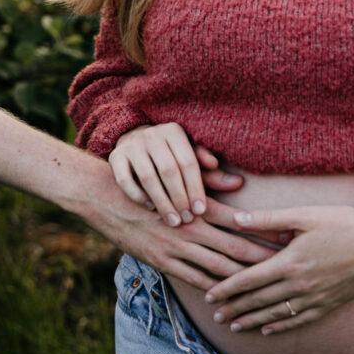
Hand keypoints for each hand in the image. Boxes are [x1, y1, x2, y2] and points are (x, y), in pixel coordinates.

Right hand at [86, 178, 281, 290]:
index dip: (265, 230)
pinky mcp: (162, 262)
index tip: (289, 237)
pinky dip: (214, 291)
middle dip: (264, 260)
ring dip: (244, 281)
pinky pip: (194, 281)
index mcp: (197, 206)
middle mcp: (190, 227)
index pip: (239, 221)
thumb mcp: (176, 181)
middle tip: (290, 269)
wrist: (105, 198)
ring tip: (268, 290)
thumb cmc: (148, 185)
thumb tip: (238, 182)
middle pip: (235, 248)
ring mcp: (176, 248)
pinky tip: (231, 300)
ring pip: (218, 269)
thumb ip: (207, 184)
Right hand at [109, 123, 240, 225]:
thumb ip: (211, 173)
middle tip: (187, 220)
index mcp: (174, 131)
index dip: (196, 188)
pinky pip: (125, 180)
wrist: (131, 143)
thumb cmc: (170, 157)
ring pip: (147, 177)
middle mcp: (151, 134)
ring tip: (172, 222)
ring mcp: (131, 144)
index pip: (188, 162)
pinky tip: (150, 208)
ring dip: (161, 202)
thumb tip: (238, 183)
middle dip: (179, 198)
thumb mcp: (189, 161)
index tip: (201, 211)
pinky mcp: (115, 157)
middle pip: (168, 170)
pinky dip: (138, 196)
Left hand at [203, 203, 353, 333]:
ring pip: (276, 314)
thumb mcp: (304, 214)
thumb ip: (268, 218)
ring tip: (233, 326)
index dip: (227, 288)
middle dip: (234, 309)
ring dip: (252, 321)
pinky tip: (267, 329)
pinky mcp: (329, 304)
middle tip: (215, 315)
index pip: (249, 279)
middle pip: (259, 301)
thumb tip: (236, 219)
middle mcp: (299, 285)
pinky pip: (299, 320)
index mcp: (289, 262)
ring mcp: (315, 298)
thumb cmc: (344, 223)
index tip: (209, 295)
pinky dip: (280, 326)